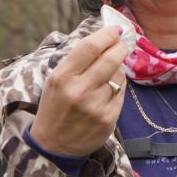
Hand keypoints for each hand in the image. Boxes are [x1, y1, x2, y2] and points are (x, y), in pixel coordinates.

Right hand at [30, 26, 128, 156]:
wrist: (53, 147)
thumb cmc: (56, 107)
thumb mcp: (56, 81)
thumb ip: (78, 60)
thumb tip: (107, 37)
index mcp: (62, 78)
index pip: (90, 47)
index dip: (106, 34)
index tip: (114, 30)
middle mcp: (79, 91)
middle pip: (111, 58)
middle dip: (121, 46)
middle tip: (123, 42)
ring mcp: (95, 106)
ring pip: (119, 75)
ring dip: (118, 69)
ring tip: (106, 74)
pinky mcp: (109, 118)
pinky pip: (121, 93)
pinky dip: (117, 88)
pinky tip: (107, 93)